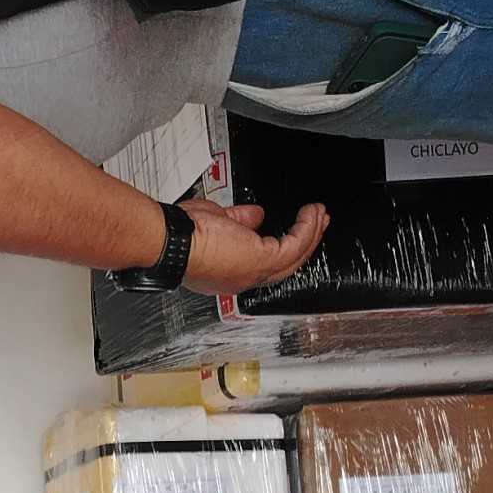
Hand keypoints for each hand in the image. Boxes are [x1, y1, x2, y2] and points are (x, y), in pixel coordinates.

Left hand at [180, 198, 326, 298]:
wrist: (172, 240)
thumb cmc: (180, 233)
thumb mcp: (216, 222)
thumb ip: (239, 221)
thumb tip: (256, 215)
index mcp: (229, 271)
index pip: (263, 262)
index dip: (282, 244)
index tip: (294, 229)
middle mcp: (243, 278)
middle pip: (285, 264)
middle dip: (304, 241)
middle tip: (316, 223)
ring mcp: (253, 272)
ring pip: (294, 256)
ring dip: (310, 233)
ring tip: (320, 214)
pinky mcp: (262, 260)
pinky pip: (294, 245)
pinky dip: (306, 229)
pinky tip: (311, 215)